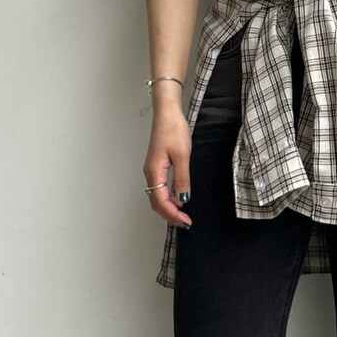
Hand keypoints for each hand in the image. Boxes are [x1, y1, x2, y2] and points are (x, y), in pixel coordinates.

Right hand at [144, 106, 192, 226]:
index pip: (161, 201)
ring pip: (157, 196)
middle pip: (156, 202)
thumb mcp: (182, 156)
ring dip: (168, 208)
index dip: (173, 214)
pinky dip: (168, 198)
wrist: (167, 113)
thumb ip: (182, 179)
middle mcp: (151, 173)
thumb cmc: (173, 130)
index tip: (186, 221)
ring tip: (182, 215)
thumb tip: (183, 199)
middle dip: (170, 215)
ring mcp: (153, 170)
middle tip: (185, 222)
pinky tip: (178, 199)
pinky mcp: (157, 166)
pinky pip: (160, 188)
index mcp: (155, 172)